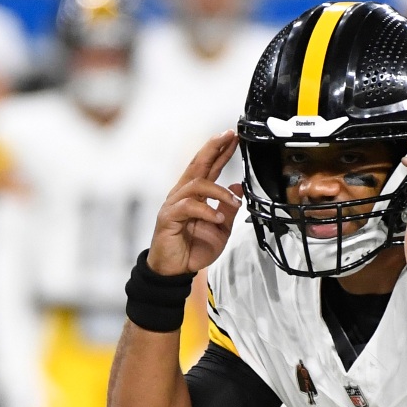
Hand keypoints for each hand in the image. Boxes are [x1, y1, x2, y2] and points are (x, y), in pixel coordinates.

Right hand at [147, 130, 242, 275]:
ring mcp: (174, 204)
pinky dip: (207, 211)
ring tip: (234, 202)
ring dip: (219, 191)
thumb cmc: (193, 249)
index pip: (208, 167)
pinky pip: (189, 207)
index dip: (220, 151)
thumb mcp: (221, 230)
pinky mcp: (168, 217)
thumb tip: (238, 188)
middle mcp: (183, 195)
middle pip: (198, 164)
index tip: (233, 137)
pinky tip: (217, 218)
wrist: (175, 271)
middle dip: (213, 148)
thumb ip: (228, 209)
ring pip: (197, 184)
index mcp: (196, 195)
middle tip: (228, 136)